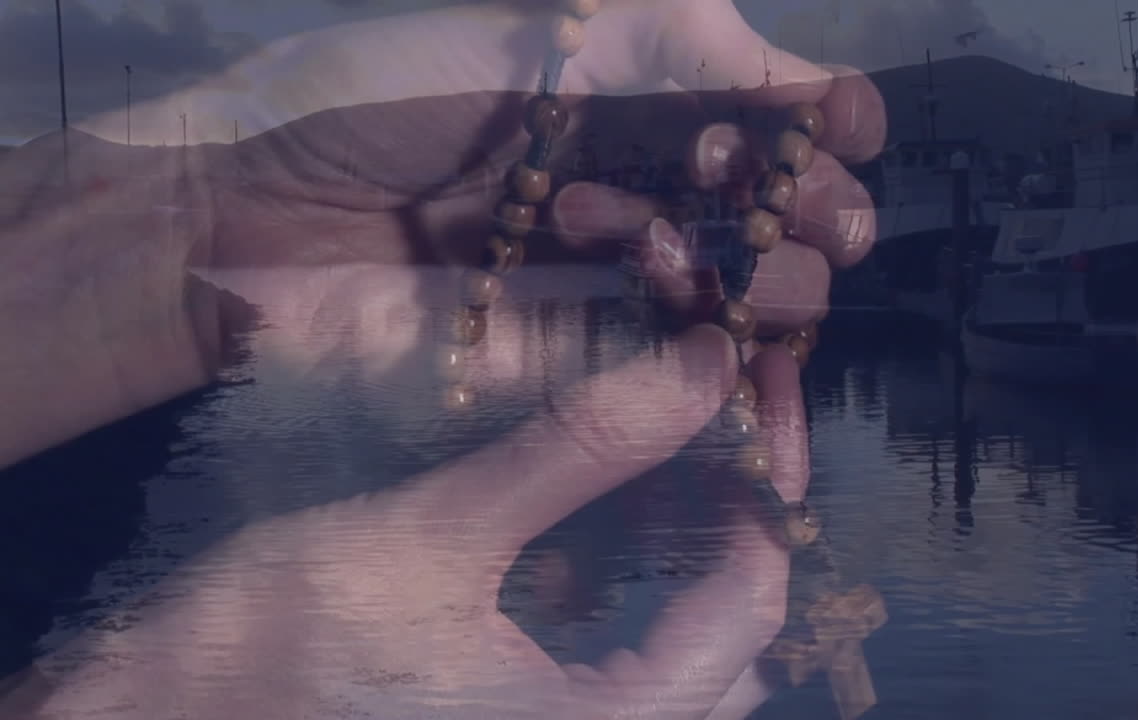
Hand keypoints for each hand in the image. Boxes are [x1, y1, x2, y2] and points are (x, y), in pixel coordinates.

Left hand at [0, 0, 882, 465]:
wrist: (252, 218)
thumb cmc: (376, 98)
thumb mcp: (531, 31)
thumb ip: (674, 40)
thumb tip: (803, 79)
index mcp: (641, 99)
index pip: (774, 117)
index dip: (824, 124)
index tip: (837, 129)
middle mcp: (647, 191)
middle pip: (782, 217)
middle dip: (810, 212)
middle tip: (792, 209)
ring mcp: (619, 285)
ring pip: (753, 305)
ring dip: (759, 284)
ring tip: (654, 248)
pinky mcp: (584, 366)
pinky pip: (687, 383)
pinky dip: (735, 391)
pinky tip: (731, 376)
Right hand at [3, 309, 826, 718]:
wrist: (160, 719)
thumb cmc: (282, 634)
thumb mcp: (434, 530)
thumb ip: (577, 450)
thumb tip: (699, 367)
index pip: (747, 620)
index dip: (757, 512)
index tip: (732, 431)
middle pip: (730, 658)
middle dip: (728, 550)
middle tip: (698, 455)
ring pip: (683, 685)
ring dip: (686, 588)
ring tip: (653, 494)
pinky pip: (622, 696)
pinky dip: (634, 623)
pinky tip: (591, 555)